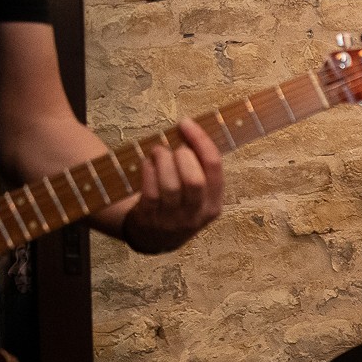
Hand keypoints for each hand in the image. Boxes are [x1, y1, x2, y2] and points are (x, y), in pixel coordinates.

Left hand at [121, 118, 223, 253]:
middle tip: (172, 147)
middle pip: (194, 180)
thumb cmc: (177, 205)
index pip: (214, 168)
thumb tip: (191, 130)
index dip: (201, 141)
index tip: (187, 123)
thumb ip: (199, 170)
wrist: (155, 238)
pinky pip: (150, 192)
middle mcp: (196, 214)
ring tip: (157, 152)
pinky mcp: (151, 219)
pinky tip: (147, 163)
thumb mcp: (199, 196)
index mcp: (214, 204)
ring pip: (170, 185)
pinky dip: (148, 171)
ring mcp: (173, 219)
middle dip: (182, 155)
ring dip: (162, 160)